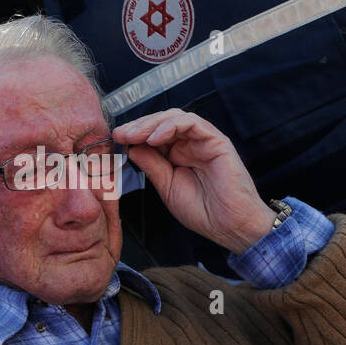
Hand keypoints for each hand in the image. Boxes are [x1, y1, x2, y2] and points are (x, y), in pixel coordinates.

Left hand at [112, 109, 275, 253]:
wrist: (229, 226)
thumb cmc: (204, 212)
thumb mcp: (167, 187)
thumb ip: (152, 166)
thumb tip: (132, 148)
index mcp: (178, 156)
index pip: (153, 135)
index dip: (134, 135)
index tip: (116, 140)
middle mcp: (190, 145)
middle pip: (161, 123)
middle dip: (138, 126)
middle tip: (120, 134)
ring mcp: (203, 141)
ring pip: (174, 118)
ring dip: (151, 124)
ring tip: (134, 135)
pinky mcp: (216, 140)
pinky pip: (191, 123)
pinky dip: (170, 126)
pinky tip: (155, 138)